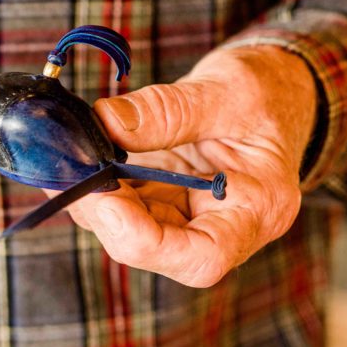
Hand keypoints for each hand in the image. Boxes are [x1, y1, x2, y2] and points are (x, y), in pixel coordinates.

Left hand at [56, 45, 316, 286]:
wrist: (276, 88)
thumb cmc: (267, 92)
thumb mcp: (228, 90)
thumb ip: (167, 109)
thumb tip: (106, 121)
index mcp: (258, 210)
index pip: (203, 258)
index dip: (146, 243)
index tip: (105, 200)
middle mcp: (223, 226)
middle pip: (156, 249)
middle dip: (107, 215)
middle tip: (70, 171)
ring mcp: (190, 216)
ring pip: (130, 230)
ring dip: (94, 199)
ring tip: (69, 157)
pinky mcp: (166, 200)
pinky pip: (125, 204)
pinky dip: (97, 183)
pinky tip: (77, 157)